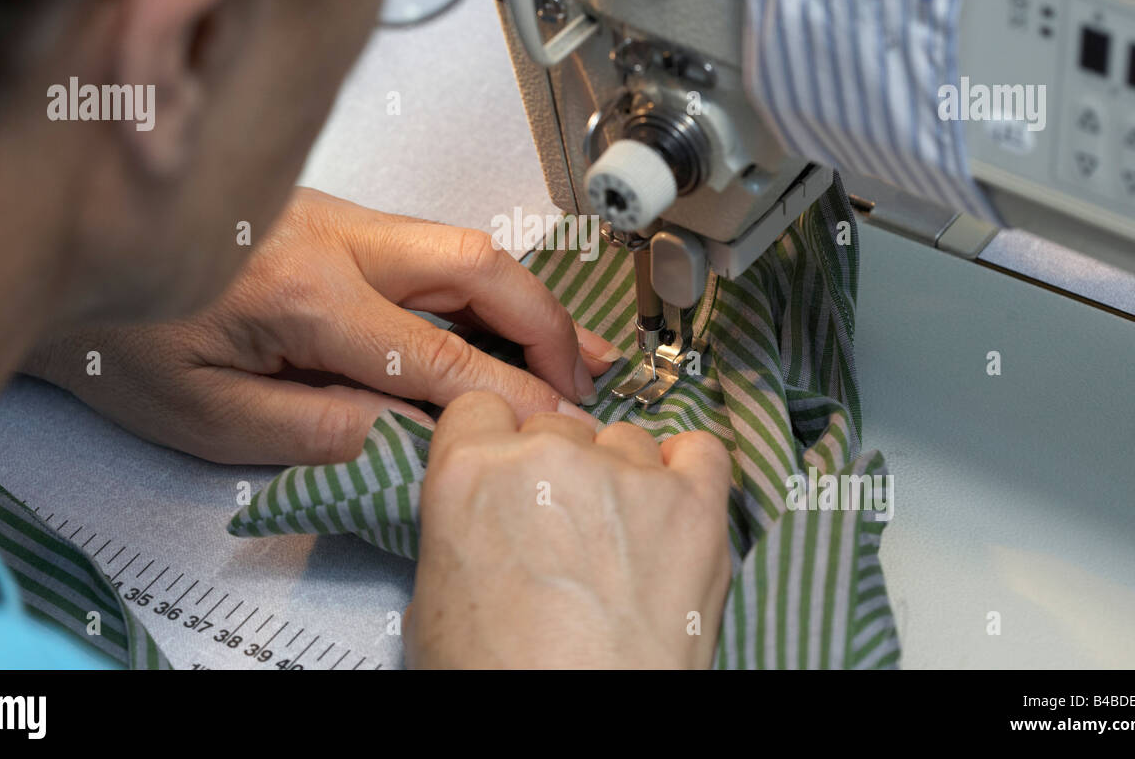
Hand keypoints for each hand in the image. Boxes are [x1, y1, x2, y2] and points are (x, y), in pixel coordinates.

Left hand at [23, 188, 619, 464]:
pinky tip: (499, 317)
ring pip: (458, 243)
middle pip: (476, 262)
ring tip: (575, 348)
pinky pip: (424, 247)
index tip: (559, 425)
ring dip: (523, 298)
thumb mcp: (208, 415)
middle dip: (547, 321)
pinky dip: (478, 286)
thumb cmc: (117, 336)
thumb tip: (408, 436)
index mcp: (303, 293)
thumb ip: (316, 428)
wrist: (66, 250)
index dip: (513, 394)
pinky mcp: (325, 216)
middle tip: (589, 376)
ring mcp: (332, 215)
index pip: (439, 353)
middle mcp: (331, 236)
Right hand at [406, 391, 732, 668]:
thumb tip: (484, 523)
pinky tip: (672, 506)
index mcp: (470, 474)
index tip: (506, 470)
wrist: (576, 729)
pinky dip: (689, 472)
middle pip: (554, 426)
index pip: (480, 408)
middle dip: (556, 469)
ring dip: (620, 477)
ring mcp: (627, 475)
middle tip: (562, 531)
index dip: (494, 442)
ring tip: (620, 543)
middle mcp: (548, 457)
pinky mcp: (695, 504)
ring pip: (623, 439)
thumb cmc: (500, 681)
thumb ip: (460, 529)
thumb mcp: (433, 603)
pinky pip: (701, 450)